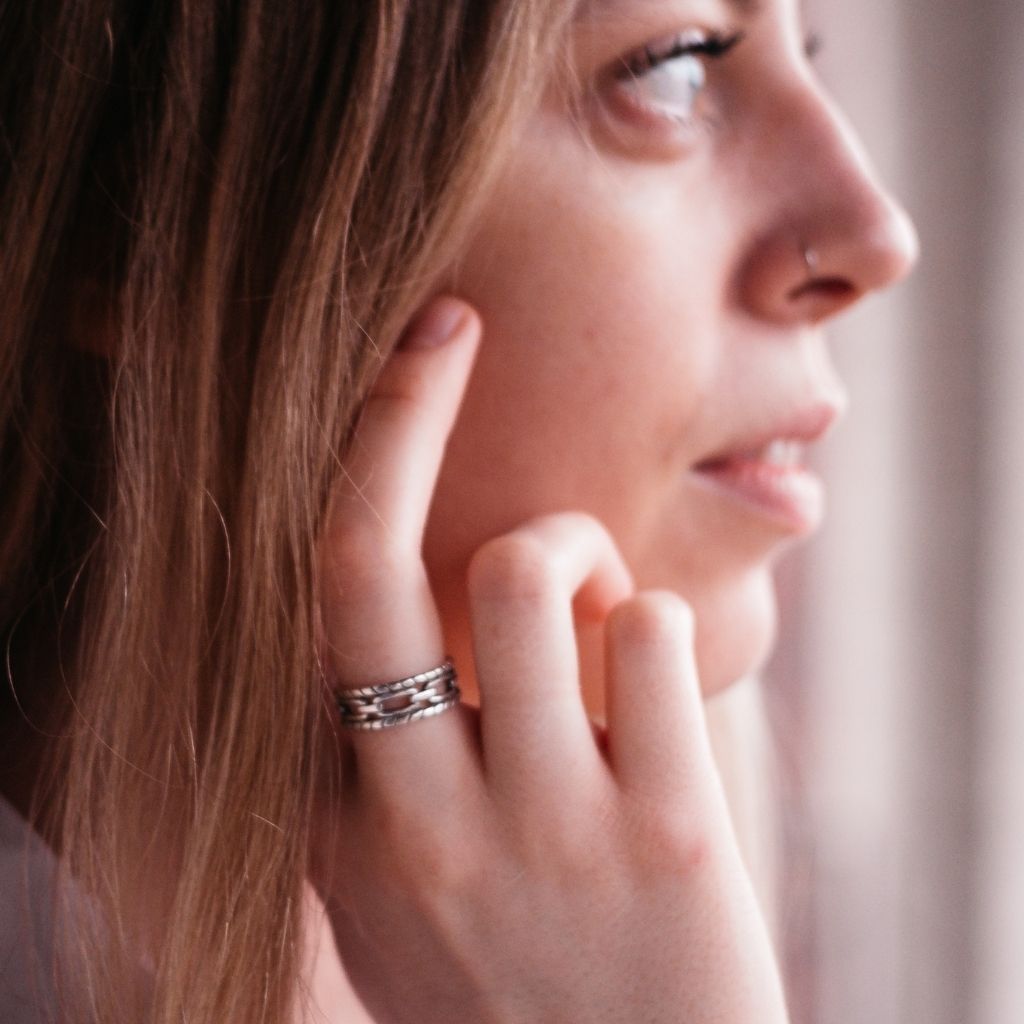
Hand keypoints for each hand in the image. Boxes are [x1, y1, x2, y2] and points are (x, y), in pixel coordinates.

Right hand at [313, 297, 789, 1023]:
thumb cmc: (510, 985)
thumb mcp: (395, 891)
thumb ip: (377, 771)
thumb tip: (418, 614)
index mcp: (333, 821)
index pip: (306, 607)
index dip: (344, 462)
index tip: (396, 356)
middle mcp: (414, 816)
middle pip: (370, 562)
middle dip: (402, 408)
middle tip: (449, 324)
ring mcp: (540, 830)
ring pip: (533, 568)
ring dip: (575, 549)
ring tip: (595, 612)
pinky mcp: (663, 838)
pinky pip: (654, 631)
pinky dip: (657, 618)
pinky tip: (654, 680)